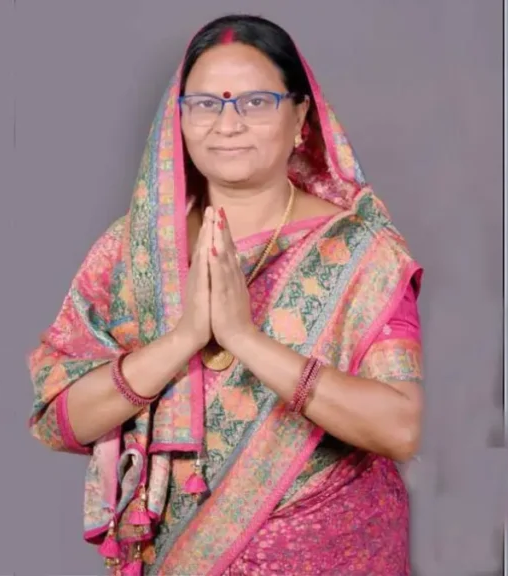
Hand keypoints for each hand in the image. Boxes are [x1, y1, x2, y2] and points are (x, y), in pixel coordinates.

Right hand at [176, 207, 212, 350]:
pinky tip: (208, 248)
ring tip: (209, 220)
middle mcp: (199, 275)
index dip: (212, 231)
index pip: (208, 248)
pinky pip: (203, 273)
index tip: (216, 214)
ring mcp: (198, 282)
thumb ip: (210, 277)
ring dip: (206, 237)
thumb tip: (214, 264)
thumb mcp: (208, 291)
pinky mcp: (199, 292)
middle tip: (212, 207)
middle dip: (209, 227)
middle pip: (204, 246)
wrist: (192, 335)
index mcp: (203, 274)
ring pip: (203, 255)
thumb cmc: (203, 315)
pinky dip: (206, 260)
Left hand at [209, 207, 255, 349]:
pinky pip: (220, 275)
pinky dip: (217, 261)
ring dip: (221, 238)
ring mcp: (230, 284)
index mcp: (233, 276)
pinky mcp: (225, 294)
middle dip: (222, 228)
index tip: (220, 216)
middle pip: (228, 248)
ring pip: (225, 257)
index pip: (229, 250)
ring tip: (217, 221)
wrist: (241, 338)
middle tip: (218, 208)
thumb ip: (232, 278)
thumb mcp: (233, 293)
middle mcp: (233, 276)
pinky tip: (213, 249)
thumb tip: (233, 265)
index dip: (225, 232)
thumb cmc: (233, 318)